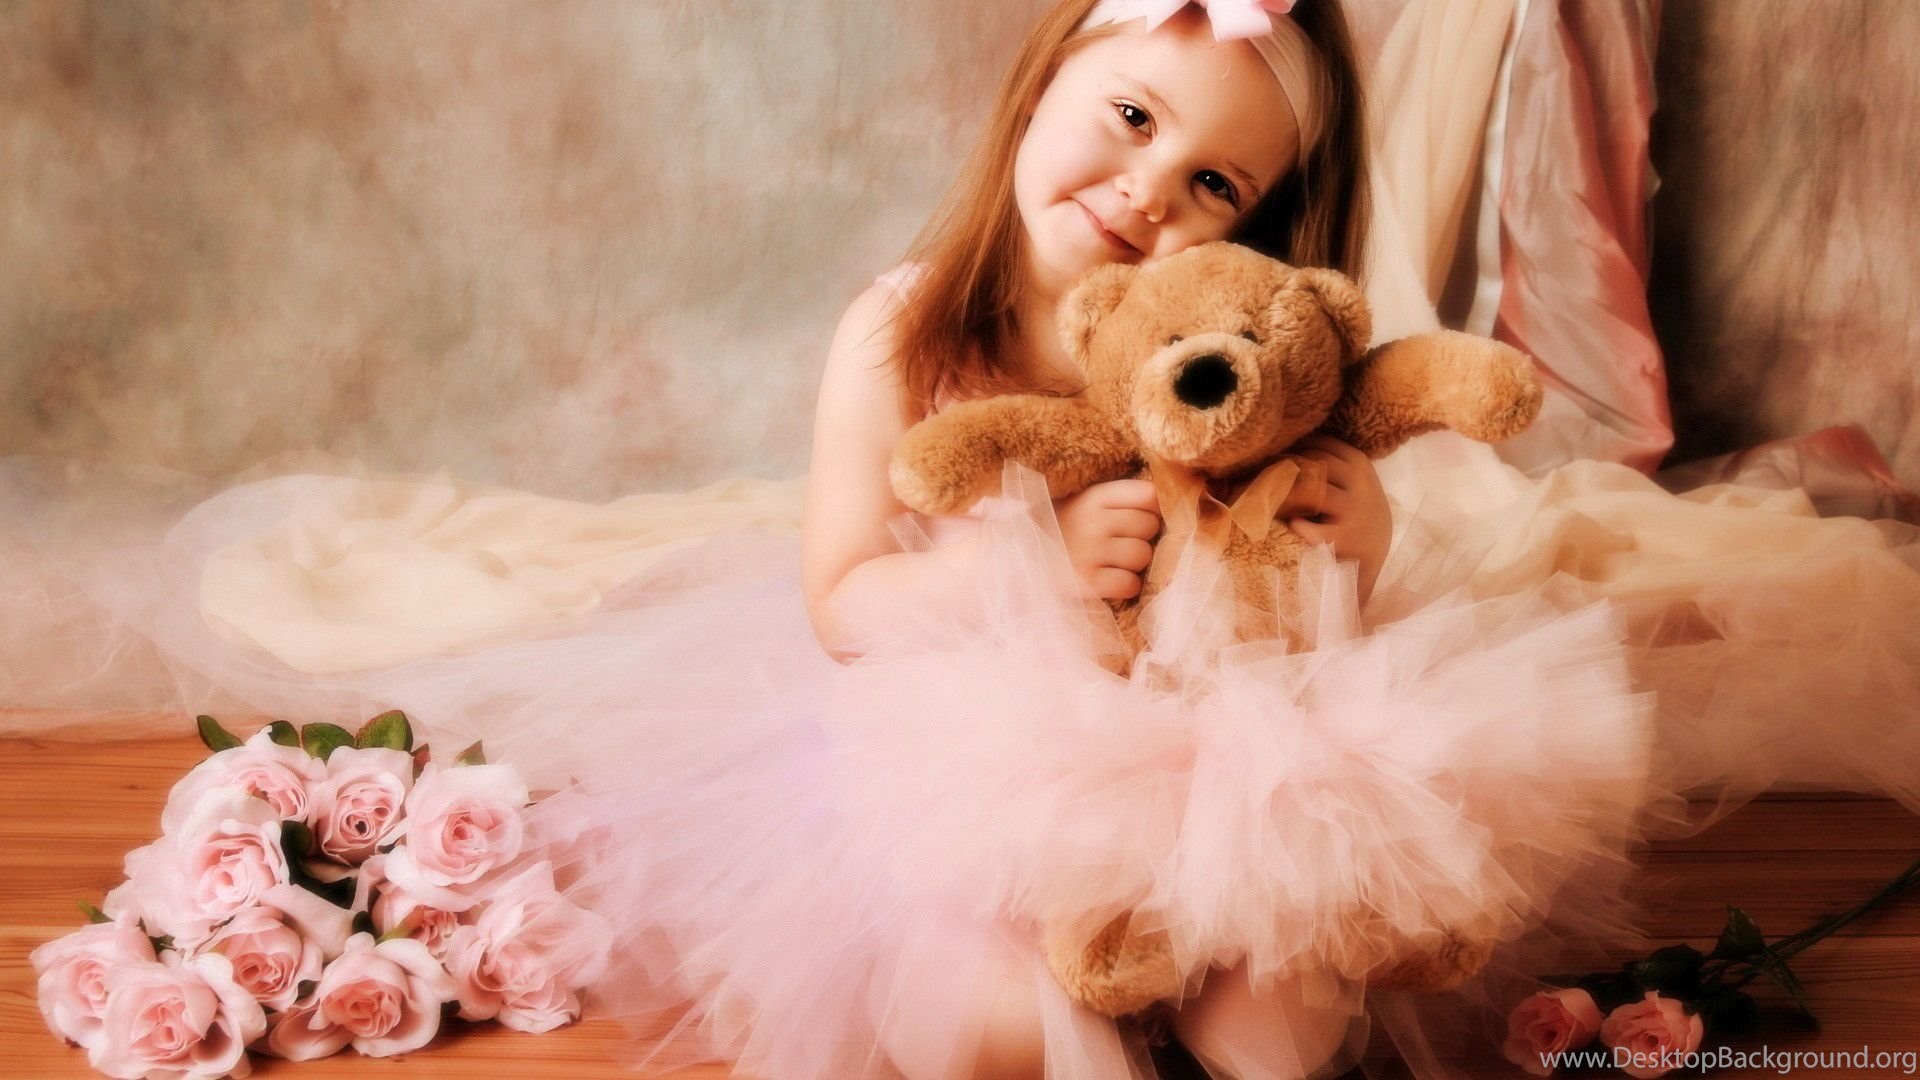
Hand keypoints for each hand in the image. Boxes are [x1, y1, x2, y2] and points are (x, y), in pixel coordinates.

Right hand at [1054, 478, 1161, 600]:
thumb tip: (1163, 505)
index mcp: (1094, 496)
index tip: (1140, 517)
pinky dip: (1125, 586)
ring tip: (1114, 562)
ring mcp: (1089, 552)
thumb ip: (1117, 499)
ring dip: (1134, 563)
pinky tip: (1111, 580)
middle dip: (1141, 536)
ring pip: (1142, 556)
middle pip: (1150, 526)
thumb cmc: (1058, 528)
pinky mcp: (1086, 583)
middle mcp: (1093, 521)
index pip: (1149, 495)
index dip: (1152, 508)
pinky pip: (1129, 585)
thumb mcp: (1081, 501)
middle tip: (1121, 543)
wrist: (1016, 557)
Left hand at [1280, 435, 1391, 605]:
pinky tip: (1292, 525)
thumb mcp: (1353, 480)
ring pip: (1312, 491)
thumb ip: (1330, 462)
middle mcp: (1358, 482)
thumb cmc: (1352, 511)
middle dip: (1288, 468)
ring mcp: (1352, 510)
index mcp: (1358, 463)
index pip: (1322, 443)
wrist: (1372, 553)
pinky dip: (1297, 525)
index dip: (1296, 447)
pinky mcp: (1344, 538)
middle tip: (1266, 476)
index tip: (1277, 455)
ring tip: (1274, 499)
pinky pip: (1312, 528)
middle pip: (1314, 462)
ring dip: (1289, 494)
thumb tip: (1285, 440)